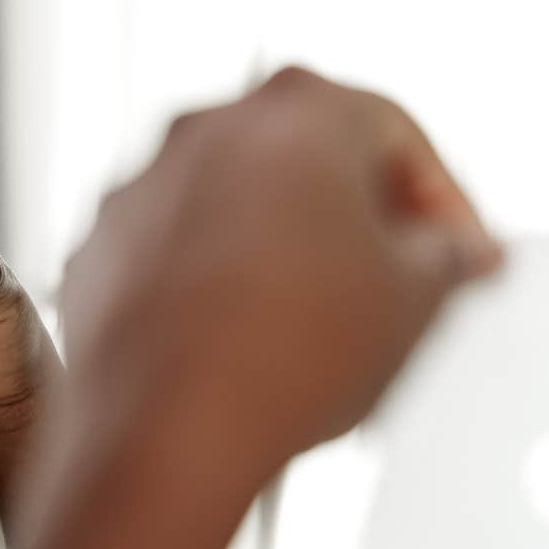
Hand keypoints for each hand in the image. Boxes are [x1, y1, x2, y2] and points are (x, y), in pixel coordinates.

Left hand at [16, 67, 502, 548]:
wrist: (163, 436)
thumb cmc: (277, 360)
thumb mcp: (416, 301)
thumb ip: (444, 253)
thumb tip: (442, 253)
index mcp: (295, 113)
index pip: (392, 134)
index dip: (440, 202)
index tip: (454, 249)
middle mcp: (202, 133)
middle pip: (302, 158)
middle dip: (352, 216)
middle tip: (392, 275)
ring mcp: (136, 190)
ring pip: (229, 204)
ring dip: (275, 248)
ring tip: (313, 319)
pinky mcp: (94, 251)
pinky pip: (170, 251)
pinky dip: (207, 281)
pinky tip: (241, 338)